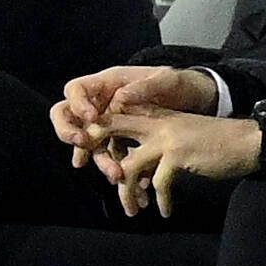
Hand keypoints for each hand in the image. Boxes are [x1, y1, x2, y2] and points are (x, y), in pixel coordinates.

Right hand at [54, 64, 212, 162]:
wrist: (197, 101)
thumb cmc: (180, 84)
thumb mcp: (167, 80)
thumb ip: (146, 87)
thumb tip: (120, 98)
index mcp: (108, 84)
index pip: (75, 90)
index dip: (77, 104)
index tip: (91, 117)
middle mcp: (102, 104)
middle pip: (68, 117)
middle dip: (70, 133)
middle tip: (83, 144)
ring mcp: (109, 125)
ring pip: (90, 144)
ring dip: (100, 161)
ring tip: (117, 176)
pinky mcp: (121, 143)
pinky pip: (112, 158)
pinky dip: (120, 171)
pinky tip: (135, 185)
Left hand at [97, 109, 259, 218]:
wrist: (246, 142)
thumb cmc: (214, 142)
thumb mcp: (180, 135)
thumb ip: (154, 144)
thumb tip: (132, 167)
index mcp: (155, 115)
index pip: (116, 117)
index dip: (100, 135)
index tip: (93, 156)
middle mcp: (155, 122)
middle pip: (111, 130)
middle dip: (100, 154)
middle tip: (101, 178)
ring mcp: (165, 138)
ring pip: (130, 167)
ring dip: (128, 193)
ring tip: (132, 210)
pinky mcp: (178, 155)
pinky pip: (158, 183)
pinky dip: (160, 200)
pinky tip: (163, 211)